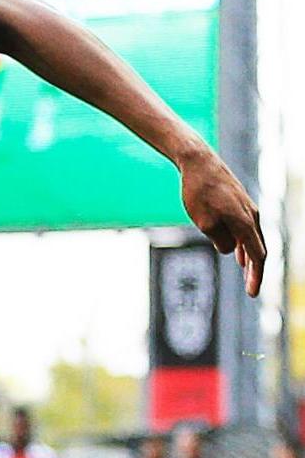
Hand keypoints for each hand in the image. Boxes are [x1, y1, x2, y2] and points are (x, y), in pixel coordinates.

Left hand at [178, 147, 264, 296]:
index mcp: (245, 222)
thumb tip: (229, 251)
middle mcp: (251, 216)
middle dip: (255, 271)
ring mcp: (247, 209)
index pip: (256, 255)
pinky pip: (245, 230)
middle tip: (252, 290)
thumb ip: (220, 240)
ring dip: (249, 258)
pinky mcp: (238, 204)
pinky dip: (243, 245)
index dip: (255, 276)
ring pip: (252, 239)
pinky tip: (237, 255)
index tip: (252, 294)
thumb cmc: (198, 192)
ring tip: (247, 274)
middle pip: (257, 249)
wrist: (199, 163)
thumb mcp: (204, 222)